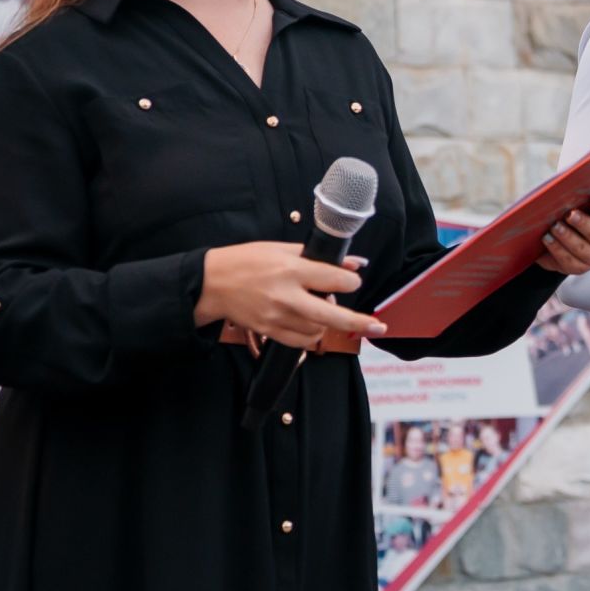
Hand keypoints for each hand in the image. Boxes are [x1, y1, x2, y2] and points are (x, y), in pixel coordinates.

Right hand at [194, 241, 384, 348]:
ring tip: (324, 312)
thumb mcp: (281, 249)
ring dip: (329, 325)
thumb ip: (318, 257)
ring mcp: (278, 317)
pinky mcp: (270, 332)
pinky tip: (313, 326)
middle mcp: (287, 296)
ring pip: (318, 331)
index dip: (350, 281)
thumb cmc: (246, 261)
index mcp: (291, 269)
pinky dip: (312, 336)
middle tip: (378, 327)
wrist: (211, 284)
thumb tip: (353, 261)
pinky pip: (301, 341)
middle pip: (332, 316)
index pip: (333, 279)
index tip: (354, 281)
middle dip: (359, 322)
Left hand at [535, 195, 589, 274]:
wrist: (563, 239)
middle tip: (569, 214)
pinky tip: (547, 238)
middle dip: (583, 223)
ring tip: (554, 226)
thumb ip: (579, 197)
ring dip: (567, 237)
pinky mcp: (579, 268)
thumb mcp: (579, 204)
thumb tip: (568, 189)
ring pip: (582, 249)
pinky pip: (568, 261)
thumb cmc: (574, 214)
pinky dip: (557, 249)